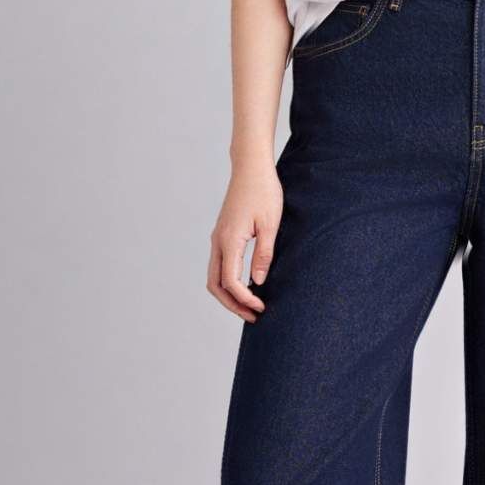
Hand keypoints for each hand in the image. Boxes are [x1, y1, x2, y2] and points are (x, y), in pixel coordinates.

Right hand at [206, 164, 283, 320]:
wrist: (251, 167)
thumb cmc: (264, 192)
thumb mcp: (270, 224)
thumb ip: (263, 254)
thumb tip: (258, 282)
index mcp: (229, 240)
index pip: (231, 282)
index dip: (245, 299)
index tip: (262, 307)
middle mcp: (218, 241)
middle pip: (215, 285)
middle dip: (232, 304)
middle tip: (253, 316)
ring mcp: (217, 238)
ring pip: (214, 276)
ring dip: (229, 295)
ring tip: (249, 306)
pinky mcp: (222, 234)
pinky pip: (219, 265)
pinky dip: (228, 281)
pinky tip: (247, 285)